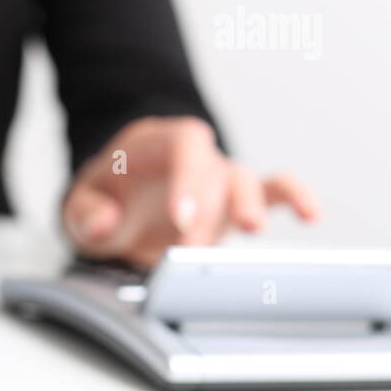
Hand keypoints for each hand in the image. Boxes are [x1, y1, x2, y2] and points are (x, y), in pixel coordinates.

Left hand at [62, 116, 318, 269]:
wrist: (117, 204)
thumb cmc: (104, 198)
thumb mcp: (80, 205)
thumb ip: (84, 212)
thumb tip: (104, 221)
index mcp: (154, 144)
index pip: (182, 144)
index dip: (188, 177)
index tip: (180, 218)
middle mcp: (192, 157)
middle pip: (213, 168)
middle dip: (207, 208)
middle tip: (191, 247)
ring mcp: (217, 179)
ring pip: (245, 180)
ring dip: (247, 207)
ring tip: (250, 232)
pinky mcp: (235, 203)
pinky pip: (273, 191)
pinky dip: (294, 199)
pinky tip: (310, 216)